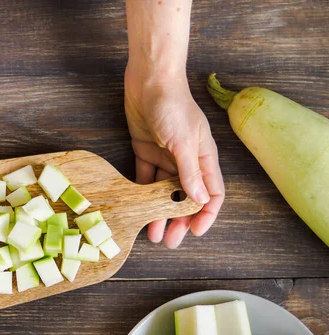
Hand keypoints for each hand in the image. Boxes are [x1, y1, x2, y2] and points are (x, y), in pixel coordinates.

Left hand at [124, 67, 224, 247]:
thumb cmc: (172, 106)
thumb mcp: (184, 142)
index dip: (206, 214)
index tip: (195, 232)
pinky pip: (145, 180)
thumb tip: (200, 201)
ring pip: (163, 193)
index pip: (212, 193)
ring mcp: (166, 158)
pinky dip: (142, 196)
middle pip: (186, 198)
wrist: (149, 80)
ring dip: (159, 213)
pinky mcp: (146, 152)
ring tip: (152, 234)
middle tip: (171, 241)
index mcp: (204, 158)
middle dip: (179, 220)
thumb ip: (190, 173)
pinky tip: (137, 210)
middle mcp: (186, 161)